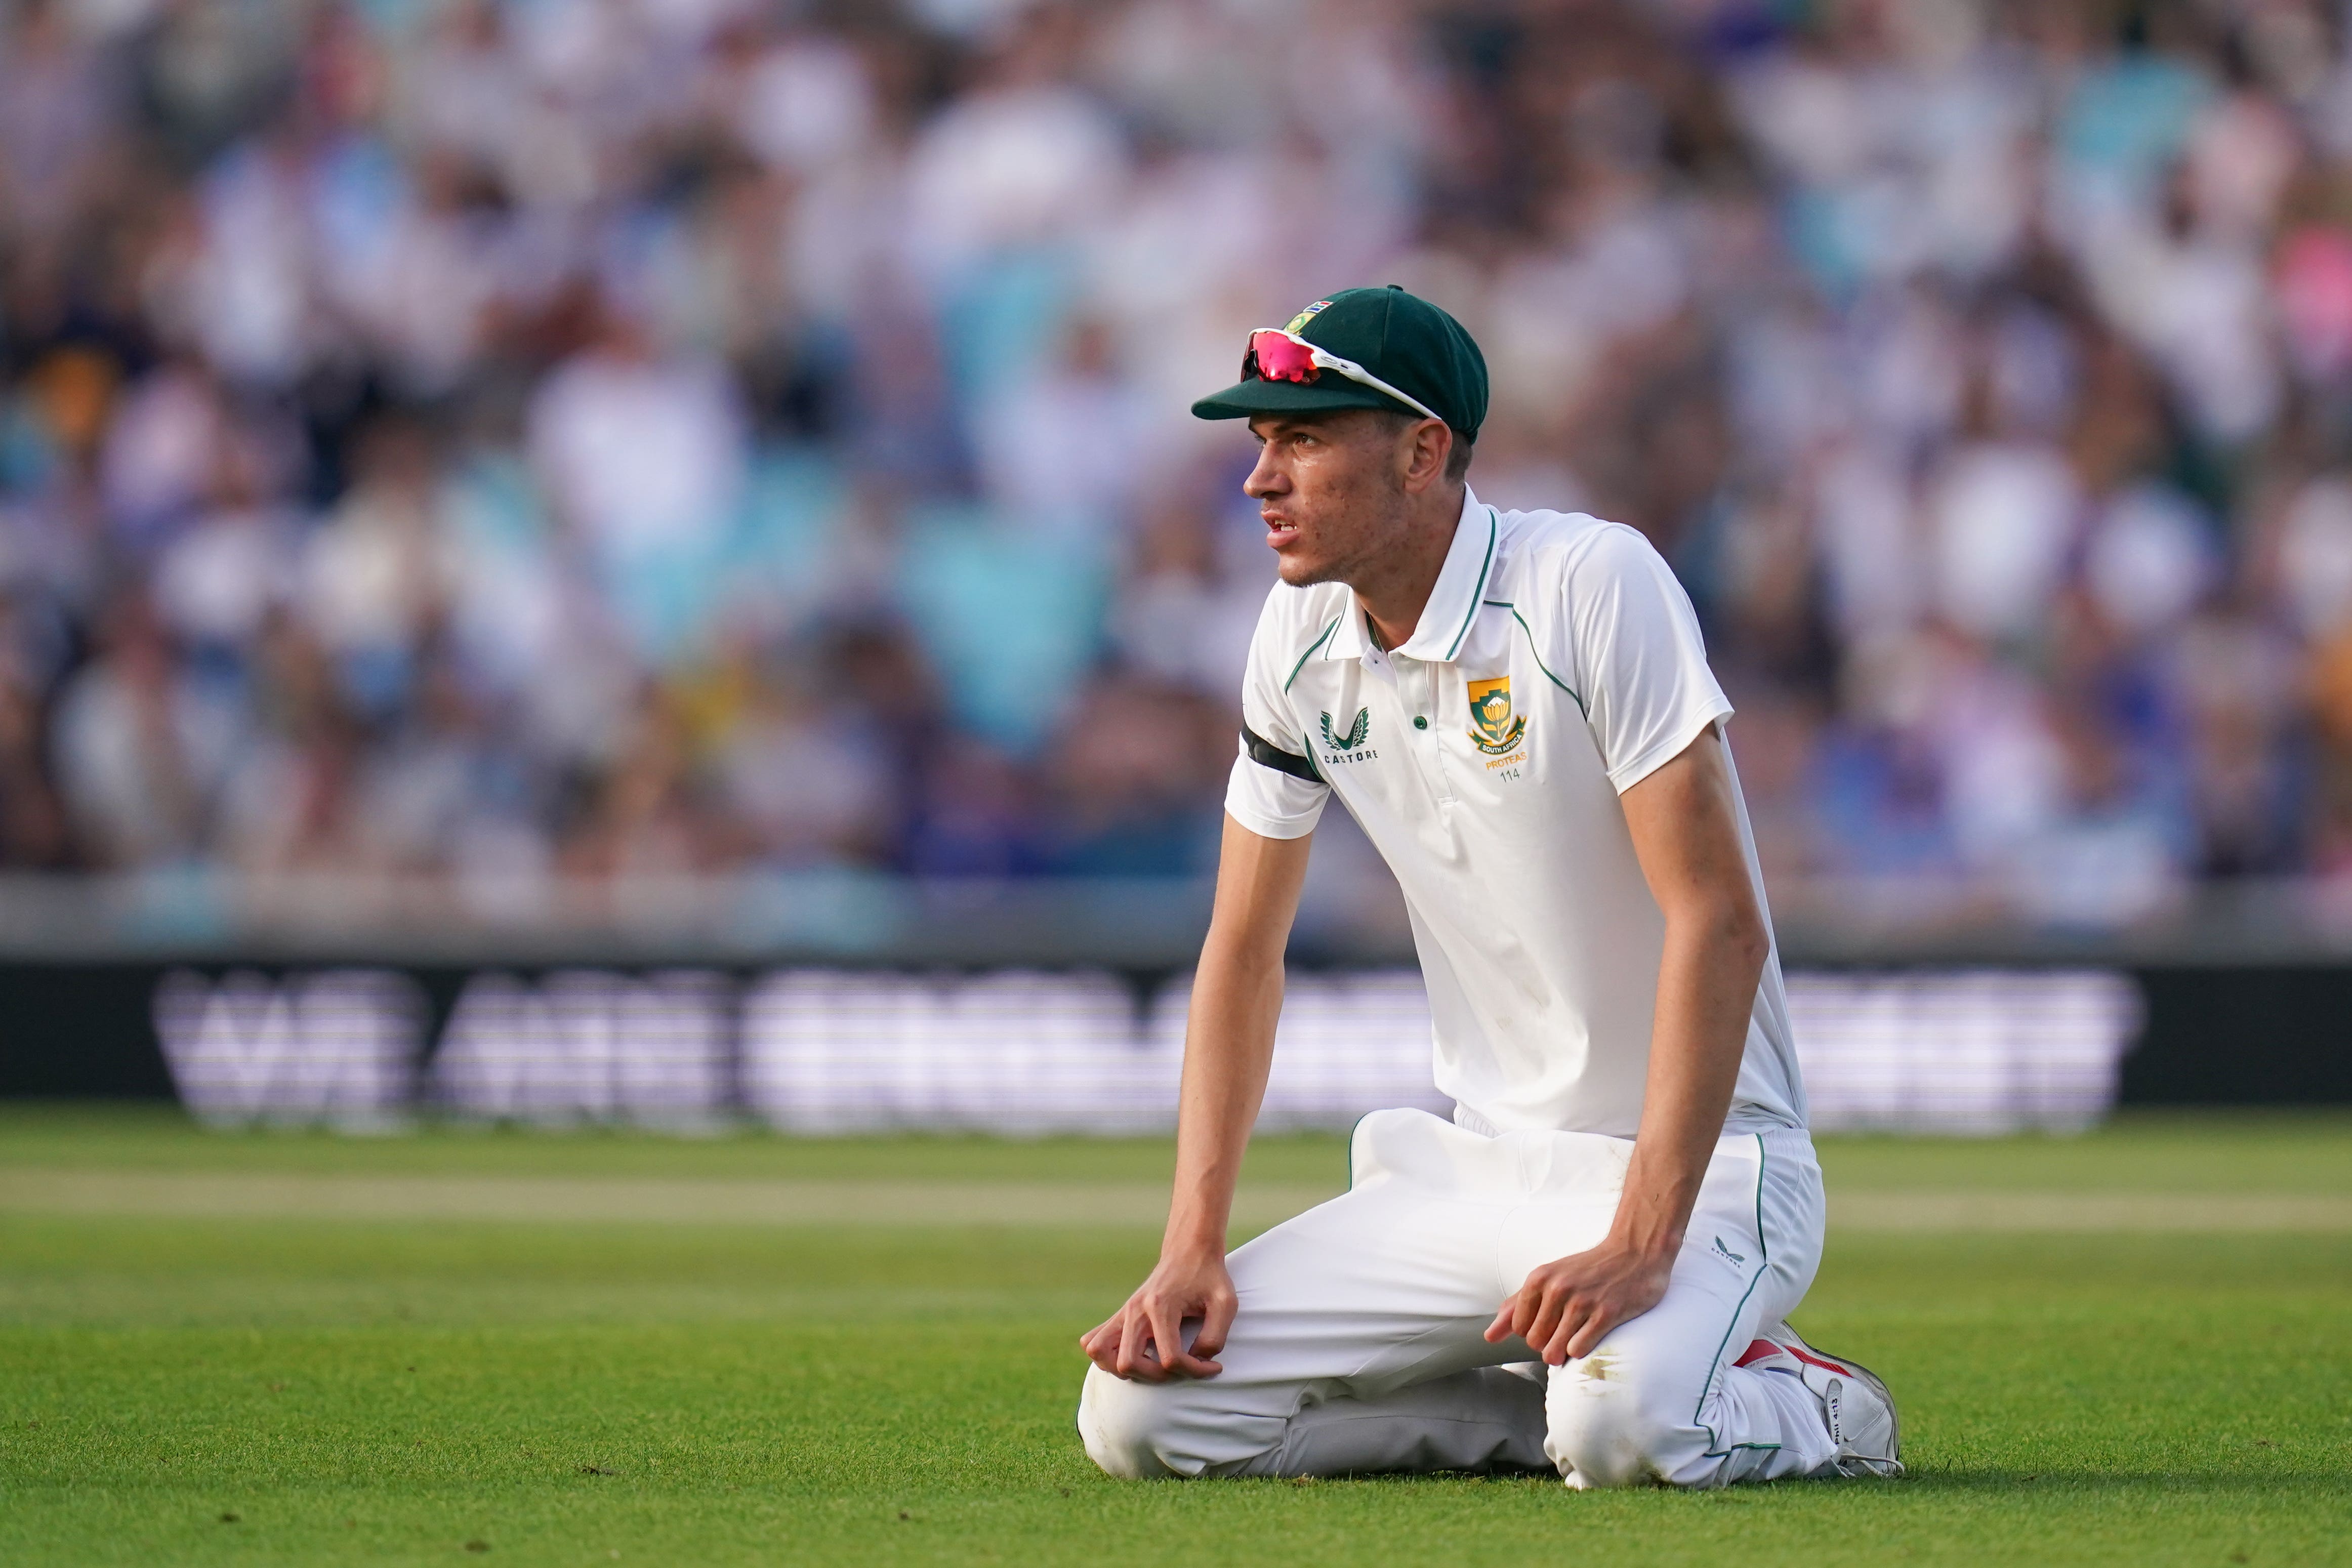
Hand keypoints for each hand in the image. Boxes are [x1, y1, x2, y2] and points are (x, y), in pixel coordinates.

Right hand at [1079, 1249, 1236, 1381]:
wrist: (1189, 1251)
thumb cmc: (1209, 1277)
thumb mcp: (1226, 1303)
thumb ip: (1215, 1337)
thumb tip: (1197, 1360)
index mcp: (1161, 1306)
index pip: (1169, 1358)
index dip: (1194, 1370)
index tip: (1212, 1365)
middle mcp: (1135, 1310)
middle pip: (1128, 1363)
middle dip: (1157, 1377)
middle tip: (1180, 1367)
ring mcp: (1123, 1312)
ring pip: (1100, 1353)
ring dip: (1127, 1370)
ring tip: (1154, 1366)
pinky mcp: (1120, 1315)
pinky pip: (1095, 1342)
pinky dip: (1108, 1357)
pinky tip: (1137, 1357)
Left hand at [1483, 1238, 1674, 1364]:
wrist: (1634, 1252)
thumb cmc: (1588, 1269)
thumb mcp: (1548, 1278)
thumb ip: (1516, 1306)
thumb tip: (1489, 1336)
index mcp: (1539, 1278)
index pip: (1518, 1327)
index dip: (1532, 1331)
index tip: (1549, 1321)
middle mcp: (1557, 1289)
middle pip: (1535, 1342)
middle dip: (1548, 1343)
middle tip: (1566, 1328)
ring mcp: (1582, 1302)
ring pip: (1554, 1351)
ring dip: (1563, 1351)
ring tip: (1576, 1335)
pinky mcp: (1606, 1314)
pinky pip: (1578, 1350)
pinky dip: (1581, 1349)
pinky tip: (1590, 1334)